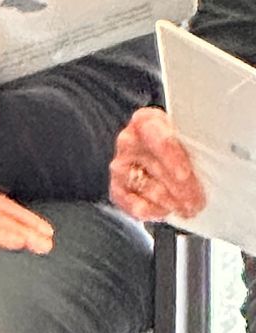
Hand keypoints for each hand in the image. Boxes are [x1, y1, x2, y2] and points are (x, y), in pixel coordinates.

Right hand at [109, 107, 204, 222]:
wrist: (159, 151)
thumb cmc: (178, 143)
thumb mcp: (187, 135)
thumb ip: (195, 144)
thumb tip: (215, 162)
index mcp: (145, 122)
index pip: (157, 138)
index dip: (172, 157)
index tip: (185, 174)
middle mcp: (129, 141)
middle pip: (155, 167)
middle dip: (179, 188)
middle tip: (197, 201)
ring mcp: (121, 165)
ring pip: (147, 188)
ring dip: (171, 202)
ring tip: (189, 208)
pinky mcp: (118, 187)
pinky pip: (133, 204)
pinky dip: (153, 211)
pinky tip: (167, 211)